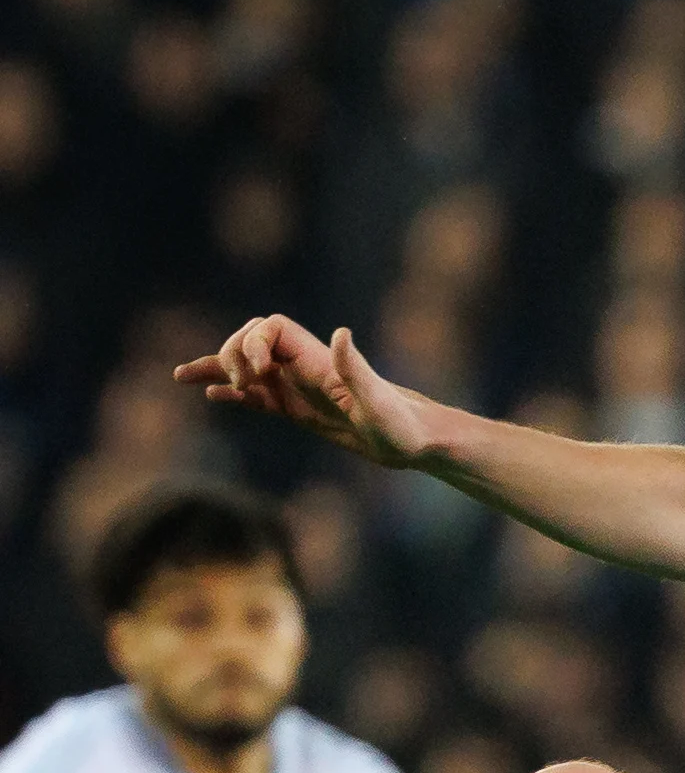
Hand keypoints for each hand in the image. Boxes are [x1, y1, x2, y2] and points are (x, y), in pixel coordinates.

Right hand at [175, 317, 442, 467]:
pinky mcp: (299, 412)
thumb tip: (342, 334)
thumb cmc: (401, 425)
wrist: (415, 444)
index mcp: (318, 360)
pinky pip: (257, 398)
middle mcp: (305, 369)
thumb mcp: (379, 401)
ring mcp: (299, 389)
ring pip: (248, 370)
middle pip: (253, 341)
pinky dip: (233, 395)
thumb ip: (357, 368)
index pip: (270, 328)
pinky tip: (213, 397)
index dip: (251, 342)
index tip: (256, 375)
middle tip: (240, 383)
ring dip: (217, 369)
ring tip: (181, 376)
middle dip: (232, 353)